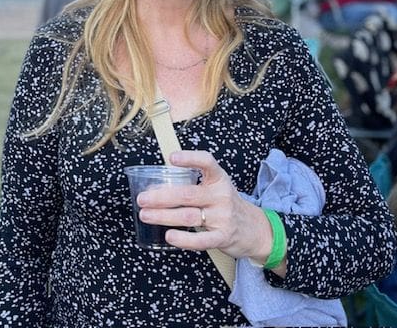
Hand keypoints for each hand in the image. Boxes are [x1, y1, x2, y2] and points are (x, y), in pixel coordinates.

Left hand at [137, 150, 272, 262]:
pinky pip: (201, 239)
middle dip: (161, 196)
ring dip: (163, 216)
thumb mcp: (215, 187)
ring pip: (188, 216)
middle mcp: (221, 195)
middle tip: (142, 198)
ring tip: (145, 215)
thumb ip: (191, 184)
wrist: (254, 228)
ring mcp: (223, 217)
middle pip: (187, 194)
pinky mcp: (223, 237)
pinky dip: (183, 239)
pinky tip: (169, 236)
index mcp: (219, 178)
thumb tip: (155, 187)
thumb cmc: (225, 204)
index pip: (207, 162)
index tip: (171, 158)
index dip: (190, 158)